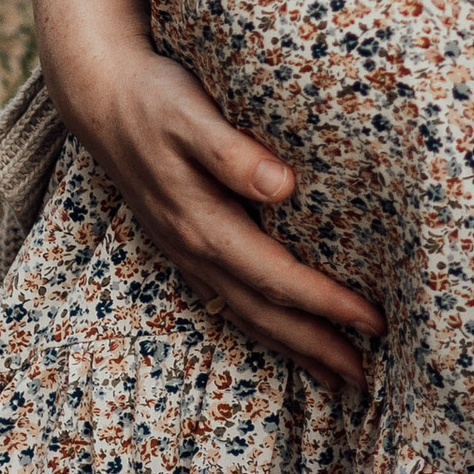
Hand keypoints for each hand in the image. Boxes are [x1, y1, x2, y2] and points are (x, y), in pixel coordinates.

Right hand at [55, 24, 384, 390]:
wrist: (100, 94)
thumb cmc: (154, 98)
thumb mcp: (191, 114)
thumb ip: (232, 153)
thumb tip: (283, 186)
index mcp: (202, 224)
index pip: (277, 278)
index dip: (326, 303)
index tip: (372, 320)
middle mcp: (194, 248)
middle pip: (264, 314)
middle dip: (316, 348)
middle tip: (366, 379)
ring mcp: (186, 251)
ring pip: (246, 314)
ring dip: (292, 347)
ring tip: (334, 376)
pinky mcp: (183, 242)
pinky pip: (231, 300)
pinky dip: (264, 325)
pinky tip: (281, 331)